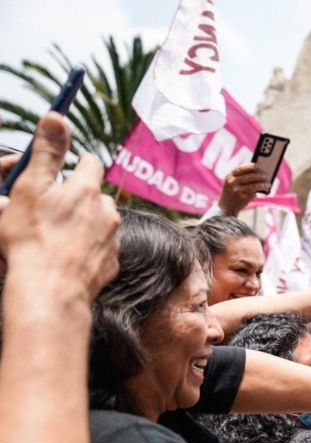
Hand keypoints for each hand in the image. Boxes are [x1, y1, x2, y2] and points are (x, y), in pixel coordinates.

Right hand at [0, 112, 119, 301]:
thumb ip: (46, 152)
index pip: (90, 163)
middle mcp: (107, 212)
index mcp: (86, 190)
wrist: (48, 291)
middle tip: (53, 210)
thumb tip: (56, 115)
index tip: (64, 170)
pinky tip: (67, 259)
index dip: (75, 164)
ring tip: (57, 238)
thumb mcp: (29, 189)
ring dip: (84, 225)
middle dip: (79, 198)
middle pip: (96, 195)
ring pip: (100, 223)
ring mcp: (112, 239)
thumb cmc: (31, 240)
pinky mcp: (111, 264)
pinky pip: (101, 250)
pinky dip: (88, 250)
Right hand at [218, 163, 270, 214]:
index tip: (259, 166)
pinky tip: (263, 191)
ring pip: (254, 185)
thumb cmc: (232, 193)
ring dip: (263, 185)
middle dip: (260, 176)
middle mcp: (232, 182)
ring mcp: (237, 191)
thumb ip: (241, 176)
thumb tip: (259, 172)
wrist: (226, 209)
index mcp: (229, 176)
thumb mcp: (232, 183)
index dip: (251, 166)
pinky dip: (259, 192)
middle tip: (266, 176)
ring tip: (268, 184)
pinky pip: (254, 193)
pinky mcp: (242, 198)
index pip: (242, 168)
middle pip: (250, 176)